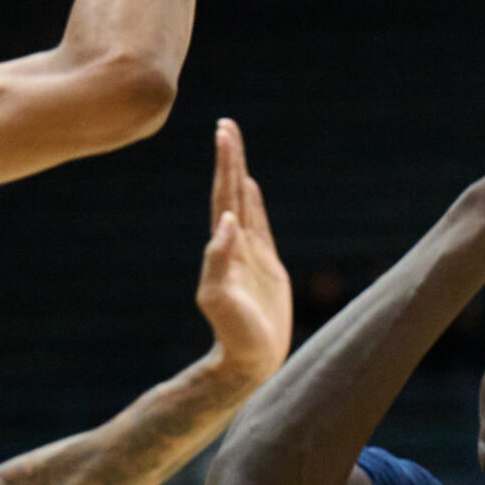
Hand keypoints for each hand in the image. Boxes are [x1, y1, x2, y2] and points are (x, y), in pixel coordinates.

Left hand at [197, 119, 292, 386]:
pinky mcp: (266, 268)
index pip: (224, 197)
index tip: (223, 132)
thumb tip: (226, 221)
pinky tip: (250, 187)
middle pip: (231, 192)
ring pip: (243, 203)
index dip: (225, 165)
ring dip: (238, 174)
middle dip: (229, 158)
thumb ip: (218, 261)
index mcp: (224, 247)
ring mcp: (250, 255)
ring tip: (233, 146)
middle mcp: (234, 245)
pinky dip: (253, 203)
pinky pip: (259, 225)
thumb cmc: (233, 335)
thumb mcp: (218, 300)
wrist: (249, 360)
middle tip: (226, 124)